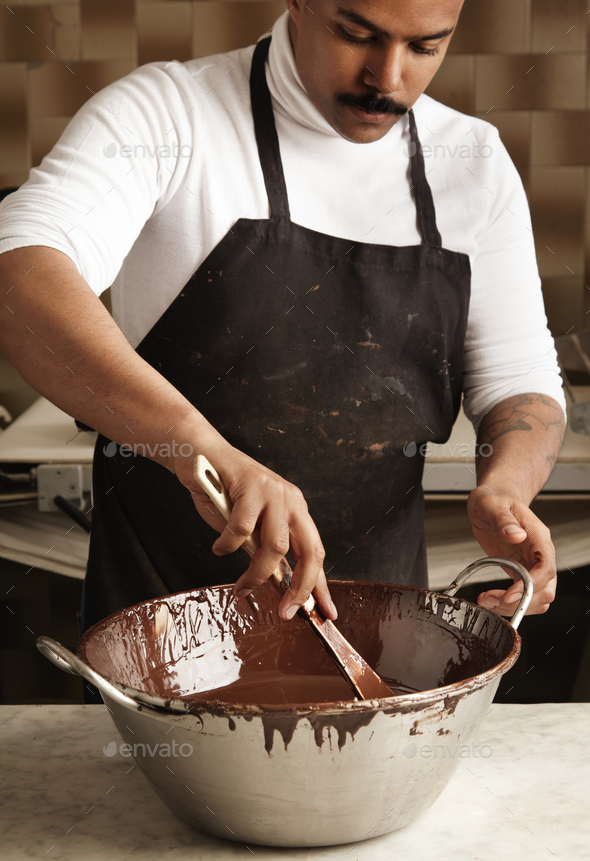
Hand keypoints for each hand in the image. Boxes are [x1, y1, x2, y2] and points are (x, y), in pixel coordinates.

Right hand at [173, 442, 336, 621]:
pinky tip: (218, 547)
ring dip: (257, 574)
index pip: (315, 552)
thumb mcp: (250, 525)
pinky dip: (227, 545)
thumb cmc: (224, 492)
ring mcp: (273, 491)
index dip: (320, 585)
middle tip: (287, 612)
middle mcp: (291, 500)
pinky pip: (241, 528)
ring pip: (276, 546)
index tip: (325, 613)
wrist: (200, 452)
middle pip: (308, 552)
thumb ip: (263, 548)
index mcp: (296, 510)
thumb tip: (277, 584)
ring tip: (242, 587)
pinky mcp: (250, 485)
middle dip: (300, 588)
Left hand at [466, 486, 556, 615]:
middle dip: (520, 601)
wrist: (493, 499)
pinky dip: (508, 605)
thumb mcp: (491, 504)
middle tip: (492, 600)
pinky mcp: (520, 571)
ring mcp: (531, 565)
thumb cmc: (495, 499)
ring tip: (487, 601)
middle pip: (545, 589)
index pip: (547, 568)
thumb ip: (503, 519)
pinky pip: (523, 596)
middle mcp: (539, 554)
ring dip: (514, 607)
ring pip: (537, 598)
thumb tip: (516, 534)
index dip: (531, 585)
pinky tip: (489, 599)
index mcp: (537, 537)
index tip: (510, 594)